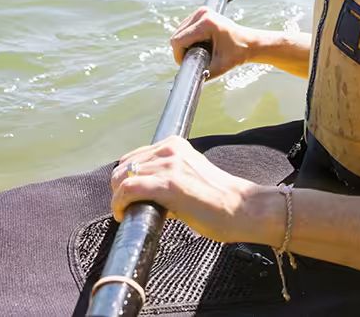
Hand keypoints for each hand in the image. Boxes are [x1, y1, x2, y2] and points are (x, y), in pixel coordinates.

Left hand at [110, 136, 271, 242]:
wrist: (241, 208)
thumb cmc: (219, 198)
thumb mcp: (190, 174)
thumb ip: (168, 176)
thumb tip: (145, 192)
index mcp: (175, 144)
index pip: (134, 157)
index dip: (125, 178)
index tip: (128, 196)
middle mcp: (170, 150)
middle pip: (124, 166)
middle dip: (119, 188)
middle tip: (126, 207)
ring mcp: (169, 166)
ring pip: (122, 178)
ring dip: (118, 198)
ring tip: (126, 213)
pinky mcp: (168, 185)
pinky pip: (128, 190)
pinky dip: (119, 203)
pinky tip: (123, 215)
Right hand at [170, 6, 255, 77]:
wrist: (249, 42)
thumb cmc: (238, 54)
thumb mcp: (221, 66)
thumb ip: (203, 74)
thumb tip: (187, 82)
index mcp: (207, 24)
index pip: (178, 40)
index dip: (179, 56)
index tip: (188, 64)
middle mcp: (203, 13)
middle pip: (176, 35)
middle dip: (182, 51)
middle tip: (195, 60)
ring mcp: (201, 11)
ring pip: (179, 32)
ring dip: (184, 45)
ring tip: (200, 52)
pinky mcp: (201, 12)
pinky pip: (184, 29)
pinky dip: (187, 39)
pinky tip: (200, 44)